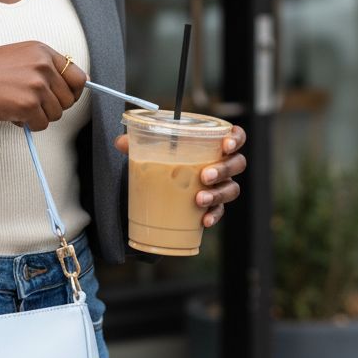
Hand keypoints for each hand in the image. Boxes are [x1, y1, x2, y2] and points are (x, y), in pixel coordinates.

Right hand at [0, 43, 88, 129]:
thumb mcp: (18, 56)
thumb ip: (44, 67)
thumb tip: (72, 86)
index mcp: (42, 51)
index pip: (77, 76)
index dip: (73, 92)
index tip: (63, 98)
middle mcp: (42, 65)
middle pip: (69, 99)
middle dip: (52, 107)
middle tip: (31, 105)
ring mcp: (36, 85)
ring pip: (56, 114)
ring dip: (38, 116)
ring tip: (16, 106)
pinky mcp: (27, 105)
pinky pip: (41, 125)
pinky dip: (28, 125)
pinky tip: (11, 113)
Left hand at [113, 125, 246, 228]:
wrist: (161, 186)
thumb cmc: (164, 160)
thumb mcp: (151, 149)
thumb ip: (136, 143)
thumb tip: (120, 141)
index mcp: (212, 145)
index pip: (235, 137)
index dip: (235, 138)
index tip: (225, 143)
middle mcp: (222, 165)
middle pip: (236, 164)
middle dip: (223, 169)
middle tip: (204, 175)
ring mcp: (220, 186)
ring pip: (231, 189)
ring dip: (217, 194)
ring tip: (199, 199)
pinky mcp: (213, 206)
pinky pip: (220, 211)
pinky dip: (213, 215)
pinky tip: (203, 220)